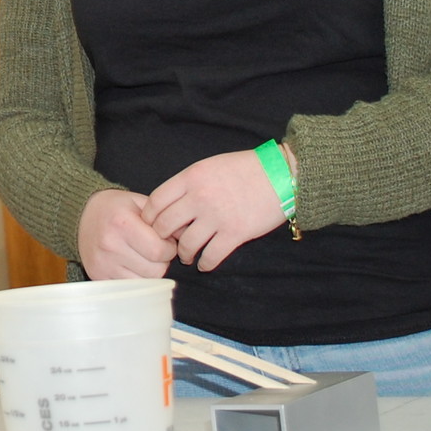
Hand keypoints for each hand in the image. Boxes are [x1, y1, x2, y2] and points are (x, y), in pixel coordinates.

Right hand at [77, 189, 174, 278]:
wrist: (81, 216)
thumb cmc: (115, 208)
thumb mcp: (140, 203)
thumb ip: (165, 218)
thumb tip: (187, 236)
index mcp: (122, 223)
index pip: (160, 251)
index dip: (170, 248)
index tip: (165, 241)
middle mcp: (110, 245)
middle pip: (156, 270)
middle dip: (162, 261)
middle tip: (155, 249)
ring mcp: (103, 264)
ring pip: (145, 282)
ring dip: (150, 272)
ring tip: (143, 257)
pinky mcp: (98, 276)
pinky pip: (130, 287)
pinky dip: (137, 279)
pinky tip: (132, 265)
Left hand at [143, 148, 288, 271]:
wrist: (281, 174)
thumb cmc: (245, 168)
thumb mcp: (209, 166)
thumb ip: (188, 183)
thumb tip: (170, 204)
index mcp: (191, 177)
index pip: (155, 201)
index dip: (149, 217)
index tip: (152, 225)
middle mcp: (199, 197)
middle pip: (164, 225)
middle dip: (162, 238)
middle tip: (167, 242)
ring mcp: (216, 216)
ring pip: (186, 244)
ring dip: (184, 254)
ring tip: (187, 256)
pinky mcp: (235, 233)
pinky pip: (211, 256)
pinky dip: (205, 264)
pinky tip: (205, 264)